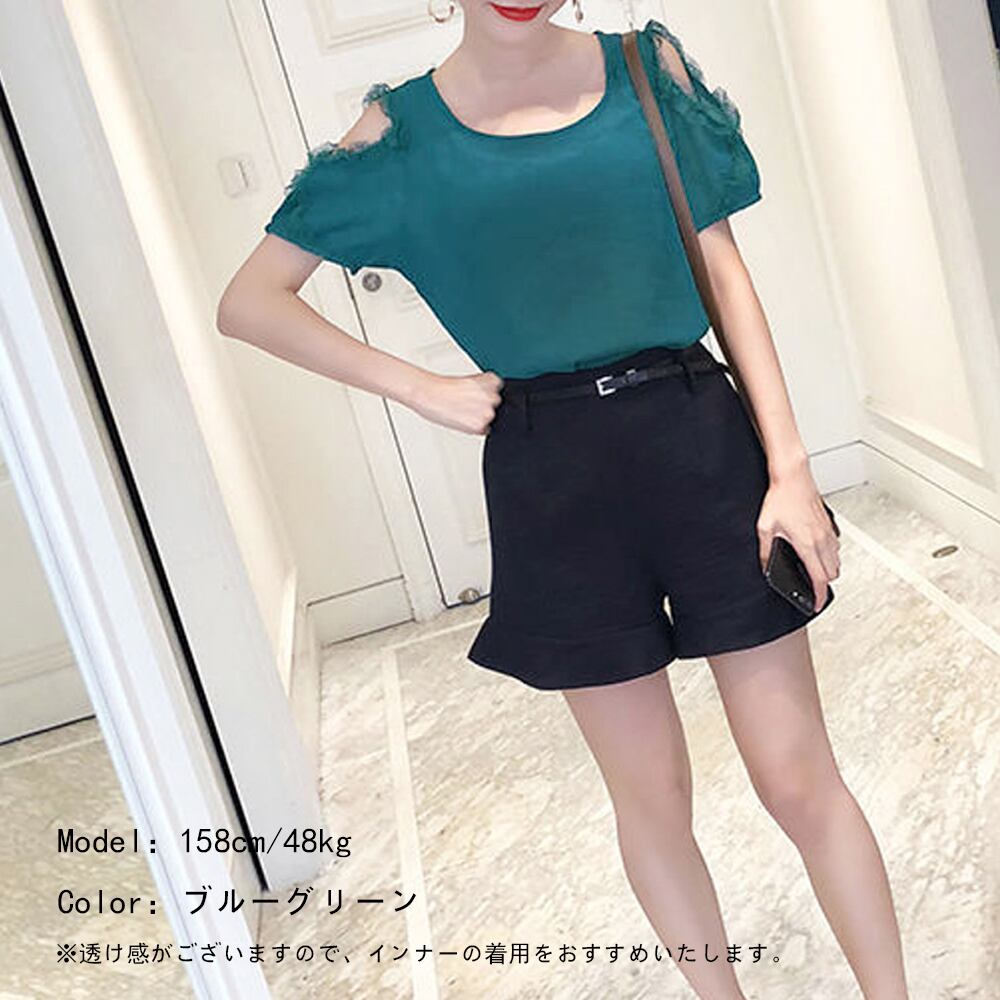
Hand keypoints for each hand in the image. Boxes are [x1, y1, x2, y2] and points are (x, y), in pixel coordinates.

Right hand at [407, 370, 504, 434]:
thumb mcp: (469, 381)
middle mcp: (492, 396)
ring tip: (462, 411)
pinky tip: (462, 420)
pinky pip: (484, 430)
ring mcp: (487, 412)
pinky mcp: (479, 425)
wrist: (428, 394)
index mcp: (491, 381)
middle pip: (496, 405)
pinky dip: (475, 428)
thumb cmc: (441, 388)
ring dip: (480, 418)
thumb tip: (488, 400)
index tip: (477, 395)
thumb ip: (483, 389)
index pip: (498, 390)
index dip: (487, 393)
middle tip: (467, 404)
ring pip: (491, 419)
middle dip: (484, 406)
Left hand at [757, 467, 840, 611]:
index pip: (819, 578)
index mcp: (806, 544)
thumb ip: (766, 551)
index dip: (818, 596)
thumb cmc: (780, 498)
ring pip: (836, 560)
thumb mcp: (765, 527)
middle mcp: (821, 539)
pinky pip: (836, 546)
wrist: (793, 476)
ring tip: (814, 570)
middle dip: (823, 583)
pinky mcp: (829, 524)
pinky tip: (817, 551)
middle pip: (832, 573)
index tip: (815, 604)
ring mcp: (828, 531)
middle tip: (811, 586)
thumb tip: (766, 566)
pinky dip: (830, 554)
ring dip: (828, 568)